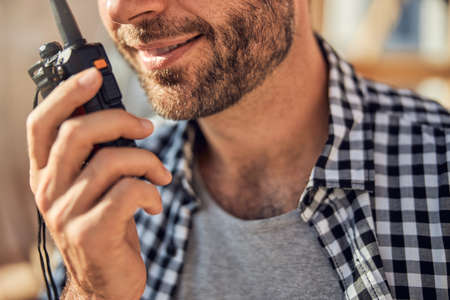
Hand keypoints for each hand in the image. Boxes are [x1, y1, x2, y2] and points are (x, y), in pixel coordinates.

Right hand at [27, 68, 171, 299]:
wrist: (105, 283)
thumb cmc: (105, 227)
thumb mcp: (94, 188)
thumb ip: (96, 156)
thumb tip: (120, 118)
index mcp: (46, 174)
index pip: (43, 123)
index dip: (65, 94)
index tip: (92, 75)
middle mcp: (48, 191)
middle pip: (77, 133)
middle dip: (120, 120)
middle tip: (147, 127)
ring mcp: (66, 213)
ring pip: (111, 161)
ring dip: (148, 162)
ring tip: (161, 175)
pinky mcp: (91, 232)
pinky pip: (129, 191)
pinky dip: (151, 191)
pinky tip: (155, 203)